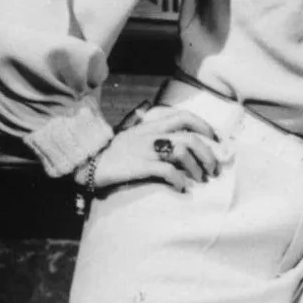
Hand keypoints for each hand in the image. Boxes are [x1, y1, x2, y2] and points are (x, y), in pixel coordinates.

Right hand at [80, 103, 227, 192]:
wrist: (87, 162)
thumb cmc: (113, 154)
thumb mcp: (133, 137)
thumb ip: (152, 136)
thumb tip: (176, 143)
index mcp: (150, 126)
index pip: (183, 116)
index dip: (203, 125)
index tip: (215, 139)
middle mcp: (150, 134)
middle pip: (189, 136)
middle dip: (207, 153)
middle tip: (213, 169)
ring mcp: (145, 149)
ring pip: (181, 150)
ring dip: (197, 167)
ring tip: (201, 179)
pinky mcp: (139, 166)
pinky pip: (166, 170)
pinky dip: (179, 179)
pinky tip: (182, 187)